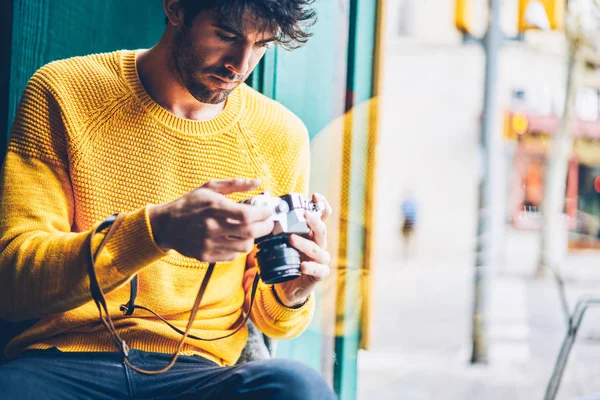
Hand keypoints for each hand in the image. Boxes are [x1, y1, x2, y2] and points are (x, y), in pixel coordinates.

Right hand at [148, 179, 273, 262]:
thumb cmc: (190, 204)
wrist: (165, 225)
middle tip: (267, 222)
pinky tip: (237, 239)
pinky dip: (240, 248)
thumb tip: (257, 182)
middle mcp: (212, 227)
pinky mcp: (206, 256)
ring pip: (244, 247)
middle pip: (250, 232)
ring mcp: (209, 243)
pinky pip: (233, 256)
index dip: (263, 214)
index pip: (246, 215)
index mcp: (213, 207)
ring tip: (251, 231)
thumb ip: (234, 184)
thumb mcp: (209, 188)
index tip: (268, 211)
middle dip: (265, 227)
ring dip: (253, 238)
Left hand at [273, 193, 332, 306]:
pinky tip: (303, 266)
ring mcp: (320, 260)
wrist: (288, 286)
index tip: (313, 196)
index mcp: (311, 234)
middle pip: (322, 230)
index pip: (321, 216)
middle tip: (304, 214)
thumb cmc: (286, 260)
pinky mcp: (318, 274)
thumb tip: (259, 214)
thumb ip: (275, 229)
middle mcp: (318, 244)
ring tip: (292, 239)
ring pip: (318, 250)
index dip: (321, 205)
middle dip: (314, 221)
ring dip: (305, 244)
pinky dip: (311, 267)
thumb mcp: (280, 242)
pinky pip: (319, 270)